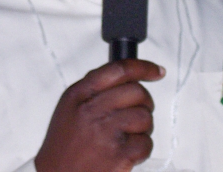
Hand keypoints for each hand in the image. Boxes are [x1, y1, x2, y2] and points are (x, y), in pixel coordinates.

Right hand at [34, 59, 164, 171]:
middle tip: (137, 113)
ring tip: (128, 135)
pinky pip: (146, 143)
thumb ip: (94, 88)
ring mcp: (106, 132)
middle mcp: (92, 109)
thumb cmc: (64, 144)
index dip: (143, 67)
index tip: (157, 71)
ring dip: (143, 127)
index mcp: (80, 94)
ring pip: (145, 116)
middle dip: (144, 102)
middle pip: (137, 91)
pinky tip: (127, 152)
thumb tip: (127, 76)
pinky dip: (141, 148)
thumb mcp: (69, 106)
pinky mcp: (118, 155)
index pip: (119, 69)